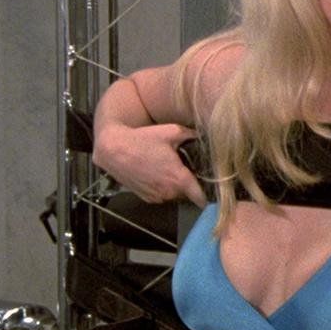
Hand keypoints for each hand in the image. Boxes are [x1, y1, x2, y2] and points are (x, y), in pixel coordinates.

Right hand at [92, 122, 206, 206]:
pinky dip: (164, 189)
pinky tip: (159, 174)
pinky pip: (162, 196)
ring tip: (171, 170)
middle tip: (190, 170)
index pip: (200, 197)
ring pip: (175, 195)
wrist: (113, 149)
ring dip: (176, 187)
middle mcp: (169, 192)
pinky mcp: (145, 198)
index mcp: (178, 178)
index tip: (217, 196)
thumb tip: (206, 135)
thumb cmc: (143, 139)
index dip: (209, 197)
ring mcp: (156, 197)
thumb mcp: (172, 131)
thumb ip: (193, 135)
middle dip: (191, 185)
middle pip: (188, 194)